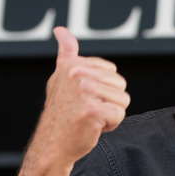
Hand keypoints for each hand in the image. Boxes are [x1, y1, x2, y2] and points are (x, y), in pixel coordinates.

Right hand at [33, 26, 130, 163]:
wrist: (52, 146)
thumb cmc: (61, 114)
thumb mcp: (61, 78)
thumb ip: (67, 54)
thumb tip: (60, 30)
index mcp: (72, 64)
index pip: (112, 72)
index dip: (103, 89)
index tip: (82, 98)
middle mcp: (76, 74)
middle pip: (120, 84)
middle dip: (108, 101)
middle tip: (85, 110)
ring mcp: (83, 92)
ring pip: (122, 100)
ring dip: (110, 114)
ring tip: (88, 118)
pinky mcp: (92, 110)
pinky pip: (119, 114)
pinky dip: (110, 125)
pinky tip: (91, 127)